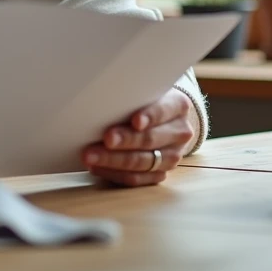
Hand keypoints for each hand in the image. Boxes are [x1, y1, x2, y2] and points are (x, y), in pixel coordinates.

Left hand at [80, 89, 195, 186]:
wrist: (164, 119)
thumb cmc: (146, 101)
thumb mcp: (145, 92)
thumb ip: (132, 97)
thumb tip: (101, 103)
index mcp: (178, 105)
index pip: (164, 110)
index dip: (150, 116)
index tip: (135, 121)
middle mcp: (180, 132)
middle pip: (151, 139)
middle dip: (126, 140)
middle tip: (106, 139)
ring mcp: (173, 155)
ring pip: (142, 162)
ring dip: (113, 161)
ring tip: (91, 157)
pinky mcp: (161, 173)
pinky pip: (137, 178)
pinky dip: (115, 174)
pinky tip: (97, 167)